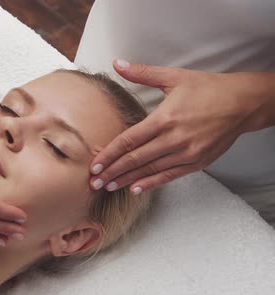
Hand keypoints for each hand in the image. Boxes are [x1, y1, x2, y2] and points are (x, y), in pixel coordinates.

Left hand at [89, 59, 257, 193]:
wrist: (244, 102)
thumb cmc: (208, 88)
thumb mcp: (174, 77)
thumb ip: (142, 73)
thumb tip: (117, 64)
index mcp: (165, 118)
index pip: (129, 140)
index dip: (110, 154)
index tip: (94, 164)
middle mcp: (174, 139)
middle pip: (135, 159)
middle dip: (112, 172)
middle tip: (94, 182)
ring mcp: (186, 153)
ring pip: (150, 170)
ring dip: (127, 179)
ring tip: (108, 186)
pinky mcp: (197, 162)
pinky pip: (169, 176)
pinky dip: (151, 183)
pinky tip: (135, 188)